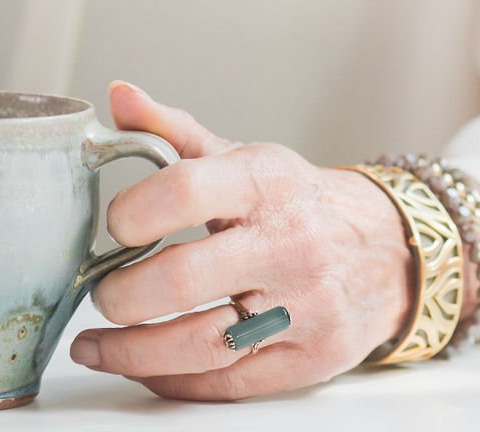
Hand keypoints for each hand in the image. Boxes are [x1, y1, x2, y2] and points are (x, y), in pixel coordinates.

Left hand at [70, 82, 414, 401]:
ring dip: (133, 352)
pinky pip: (228, 384)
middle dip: (123, 294)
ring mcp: (303, 307)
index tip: (112, 226)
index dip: (133, 211)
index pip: (186, 190)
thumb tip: (119, 95)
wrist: (385, 247)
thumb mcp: (242, 156)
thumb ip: (171, 130)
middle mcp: (288, 243)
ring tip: (94, 345)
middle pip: (183, 279)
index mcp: (264, 182)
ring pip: (202, 345)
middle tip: (98, 293)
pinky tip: (142, 366)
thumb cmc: (295, 200)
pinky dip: (174, 381)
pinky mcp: (309, 360)